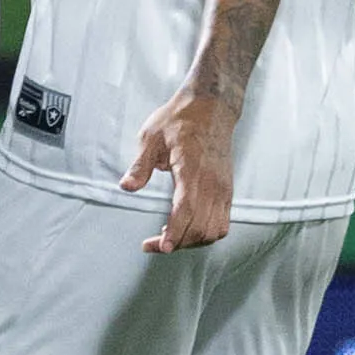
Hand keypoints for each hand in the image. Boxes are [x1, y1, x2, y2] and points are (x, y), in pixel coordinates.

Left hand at [121, 83, 239, 254]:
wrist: (212, 107)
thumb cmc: (180, 120)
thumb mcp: (151, 136)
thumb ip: (140, 165)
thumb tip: (127, 187)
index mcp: (192, 169)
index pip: (186, 210)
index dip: (175, 233)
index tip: (160, 247)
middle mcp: (212, 183)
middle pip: (199, 227)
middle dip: (176, 243)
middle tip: (153, 244)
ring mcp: (223, 189)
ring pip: (213, 231)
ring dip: (192, 242)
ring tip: (170, 238)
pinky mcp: (227, 191)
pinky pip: (222, 224)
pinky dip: (206, 235)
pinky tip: (188, 231)